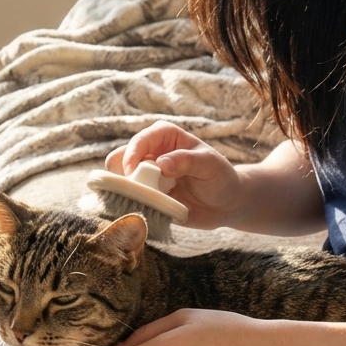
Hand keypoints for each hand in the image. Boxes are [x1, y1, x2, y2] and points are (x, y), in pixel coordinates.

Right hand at [105, 122, 248, 230]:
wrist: (226, 204)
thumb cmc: (220, 177)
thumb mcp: (209, 165)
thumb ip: (186, 161)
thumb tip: (161, 164)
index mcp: (164, 136)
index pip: (139, 140)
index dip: (132, 154)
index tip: (133, 173)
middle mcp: (151, 154)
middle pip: (120, 158)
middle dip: (122, 175)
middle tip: (139, 189)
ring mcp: (146, 176)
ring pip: (119, 180)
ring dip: (125, 191)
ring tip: (144, 201)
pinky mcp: (146, 195)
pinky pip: (128, 199)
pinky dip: (130, 204)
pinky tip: (146, 210)